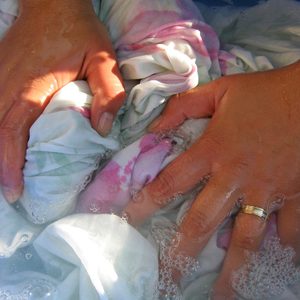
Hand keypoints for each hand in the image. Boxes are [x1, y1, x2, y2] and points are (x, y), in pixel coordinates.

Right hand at [0, 0, 124, 201]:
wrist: (53, 6)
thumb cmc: (79, 33)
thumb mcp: (103, 60)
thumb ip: (108, 93)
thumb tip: (102, 128)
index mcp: (33, 88)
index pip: (13, 133)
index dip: (10, 165)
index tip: (14, 191)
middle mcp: (8, 86)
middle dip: (0, 167)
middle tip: (12, 193)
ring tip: (8, 177)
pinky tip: (4, 146)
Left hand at [123, 61, 299, 297]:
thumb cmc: (265, 92)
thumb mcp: (219, 91)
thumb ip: (184, 107)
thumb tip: (154, 128)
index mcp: (214, 151)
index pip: (170, 182)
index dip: (145, 203)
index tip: (128, 222)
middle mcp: (236, 178)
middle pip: (202, 222)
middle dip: (183, 253)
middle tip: (170, 279)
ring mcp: (268, 191)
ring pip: (247, 239)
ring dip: (235, 269)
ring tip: (223, 296)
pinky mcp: (296, 195)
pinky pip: (289, 231)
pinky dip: (285, 250)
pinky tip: (278, 268)